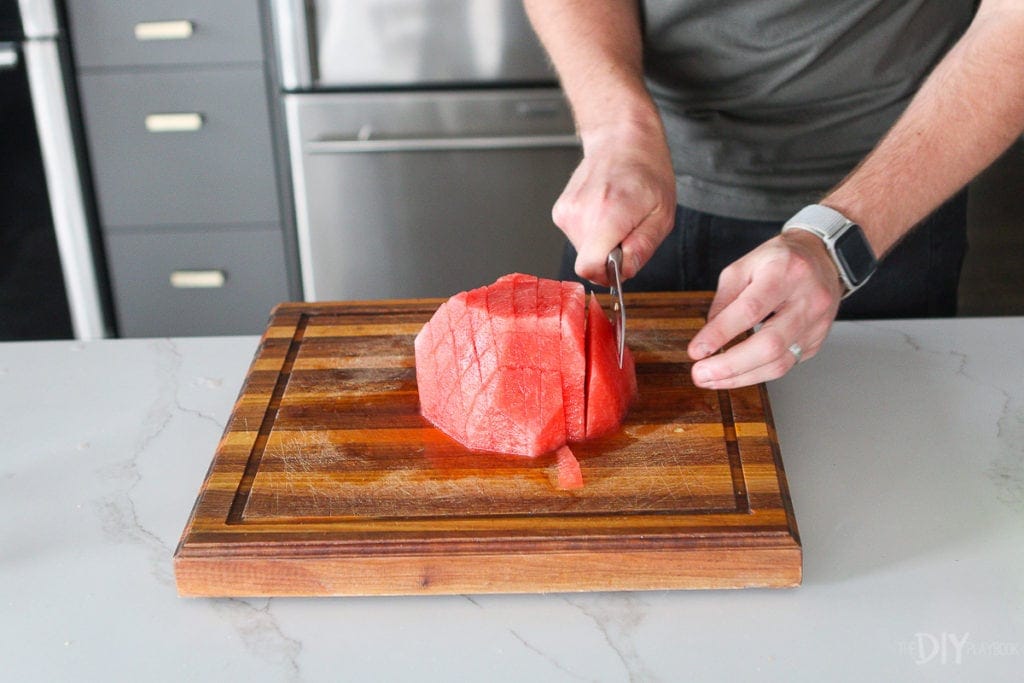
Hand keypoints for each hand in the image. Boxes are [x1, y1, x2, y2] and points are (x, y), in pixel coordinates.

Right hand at [553, 121, 675, 284]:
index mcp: (609, 213)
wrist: (621, 139)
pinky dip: (592, 231)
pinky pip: (578, 237)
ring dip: (602, 242)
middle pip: (589, 261)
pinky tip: (603, 209)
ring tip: (617, 215)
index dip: (607, 273)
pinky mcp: (560, 211)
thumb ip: (642, 248)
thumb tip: (623, 273)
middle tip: (627, 229)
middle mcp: (581, 213)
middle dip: (609, 255)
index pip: (589, 266)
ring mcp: (567, 211)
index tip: (621, 262)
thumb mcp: (662, 215)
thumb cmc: (646, 172)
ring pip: (583, 251)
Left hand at [687, 230, 843, 388]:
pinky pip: (784, 365)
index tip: (696, 350)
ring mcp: (816, 324)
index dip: (720, 334)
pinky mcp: (817, 342)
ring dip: (740, 377)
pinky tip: (735, 374)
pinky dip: (755, 374)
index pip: (750, 310)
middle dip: (730, 366)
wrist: (822, 259)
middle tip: (700, 374)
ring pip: (778, 363)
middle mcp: (808, 300)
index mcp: (786, 273)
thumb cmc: (780, 261)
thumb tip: (709, 335)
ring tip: (711, 380)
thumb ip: (725, 298)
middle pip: (769, 345)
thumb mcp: (744, 266)